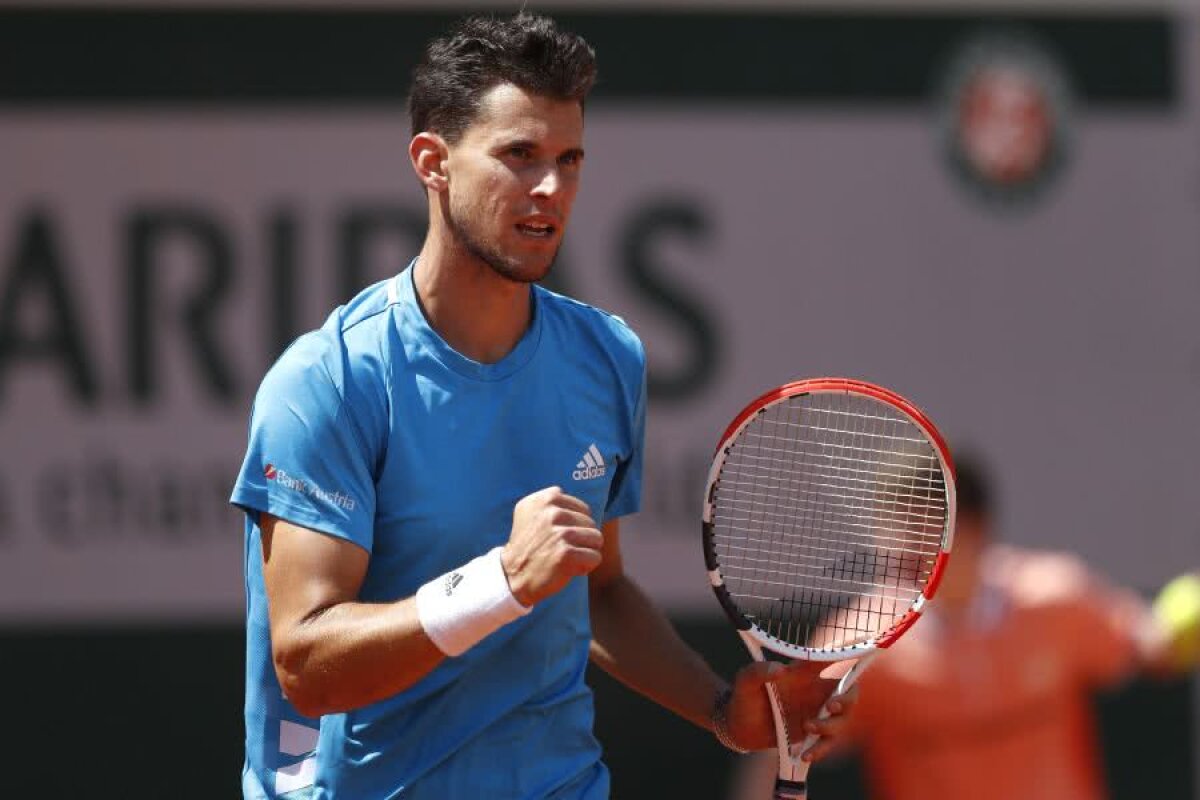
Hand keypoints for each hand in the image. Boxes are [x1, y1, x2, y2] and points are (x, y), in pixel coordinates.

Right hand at [500, 486, 602, 605]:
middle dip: (581, 539)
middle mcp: (552, 512)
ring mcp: (560, 532)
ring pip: (597, 539)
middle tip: (560, 549)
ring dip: (585, 552)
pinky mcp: (566, 553)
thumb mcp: (531, 513)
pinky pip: (595, 557)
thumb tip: (584, 507)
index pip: (583, 509)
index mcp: (545, 499)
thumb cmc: (529, 545)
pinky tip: (569, 569)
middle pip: (591, 523)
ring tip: (566, 558)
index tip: (557, 536)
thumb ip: (554, 503)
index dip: (575, 526)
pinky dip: (586, 566)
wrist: (513, 576)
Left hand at [723, 660, 857, 759]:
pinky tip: (805, 754)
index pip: (829, 661)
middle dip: (846, 700)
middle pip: (848, 692)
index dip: (848, 656)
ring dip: (830, 727)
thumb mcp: (744, 681)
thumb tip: (780, 670)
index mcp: (802, 674)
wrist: (736, 727)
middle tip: (831, 706)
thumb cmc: (742, 697)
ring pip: (841, 721)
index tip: (858, 654)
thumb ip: (758, 671)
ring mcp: (815, 714)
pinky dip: (820, 750)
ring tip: (807, 728)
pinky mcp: (812, 736)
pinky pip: (827, 743)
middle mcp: (814, 693)